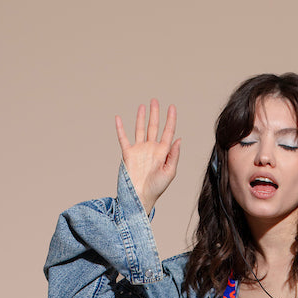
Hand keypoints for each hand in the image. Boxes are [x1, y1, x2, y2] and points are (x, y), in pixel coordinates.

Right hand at [115, 99, 180, 213]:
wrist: (140, 197)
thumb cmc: (157, 189)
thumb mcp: (169, 173)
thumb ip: (174, 155)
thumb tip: (178, 139)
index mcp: (163, 153)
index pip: (168, 132)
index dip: (170, 119)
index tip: (172, 107)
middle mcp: (151, 149)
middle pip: (154, 127)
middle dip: (155, 114)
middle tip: (155, 101)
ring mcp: (140, 150)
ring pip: (140, 129)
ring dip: (141, 117)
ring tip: (143, 106)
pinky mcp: (128, 154)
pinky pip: (123, 138)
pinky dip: (120, 128)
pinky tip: (118, 118)